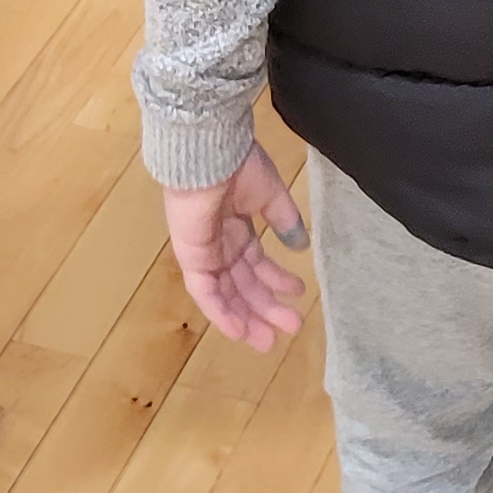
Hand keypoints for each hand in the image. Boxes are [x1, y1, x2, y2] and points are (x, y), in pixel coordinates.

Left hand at [162, 144, 309, 350]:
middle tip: (291, 326)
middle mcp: (220, 243)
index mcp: (236, 225)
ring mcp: (204, 253)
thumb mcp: (270, 194)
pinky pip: (205, 293)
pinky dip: (221, 313)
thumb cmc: (239, 165)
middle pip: (243, 284)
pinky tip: (241, 330)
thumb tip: (301, 245)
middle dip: (266, 306)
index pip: (256, 261)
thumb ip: (284, 220)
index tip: (299, 292)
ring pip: (226, 295)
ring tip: (270, 340)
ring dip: (247, 318)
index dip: (276, 279)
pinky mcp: (191, 259)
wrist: (208, 153)